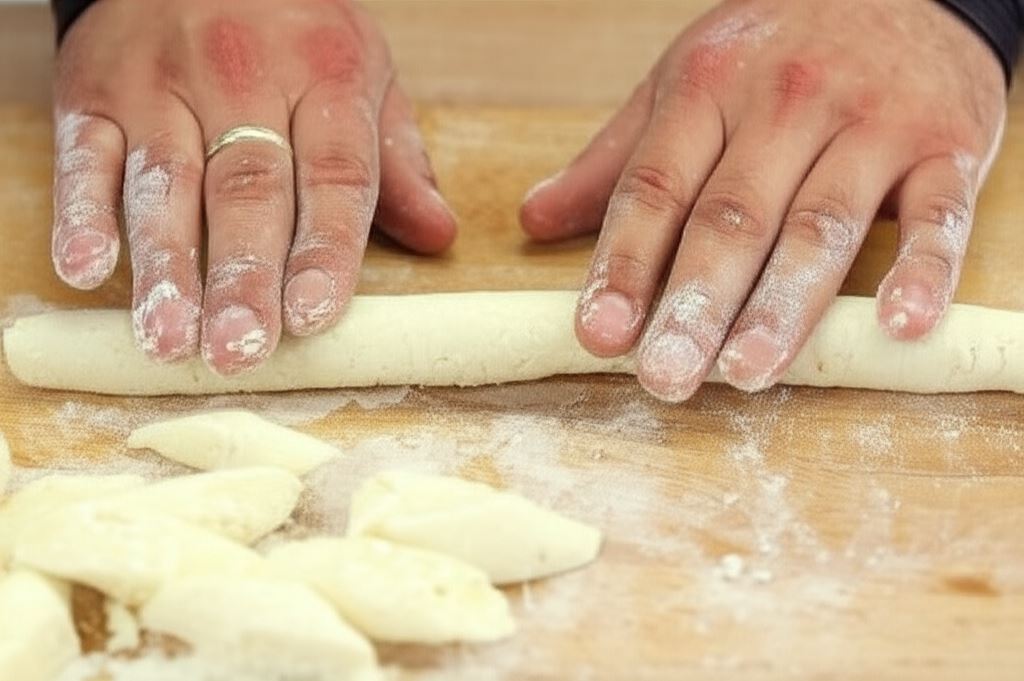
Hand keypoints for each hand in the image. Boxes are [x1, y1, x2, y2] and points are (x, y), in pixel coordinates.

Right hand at [52, 0, 455, 374]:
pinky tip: (87, 270)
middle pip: (247, 190)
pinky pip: (86, 156)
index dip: (325, 250)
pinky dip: (81, 213)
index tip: (315, 316)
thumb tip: (437, 235)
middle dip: (243, 277)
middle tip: (241, 350)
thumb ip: (395, 161)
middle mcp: (244, 78)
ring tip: (171, 338)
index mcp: (325, 78)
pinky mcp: (95, 91)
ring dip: (167, 266)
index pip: (334, 176)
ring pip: (166, 183)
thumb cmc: (295, 31)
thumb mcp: (364, 75)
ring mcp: (162, 85)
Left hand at [520, 0, 1006, 401]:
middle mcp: (785, 104)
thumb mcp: (685, 85)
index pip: (655, 189)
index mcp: (707, 90)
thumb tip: (534, 218)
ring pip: (820, 225)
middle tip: (664, 376)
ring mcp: (870, 123)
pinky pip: (937, 214)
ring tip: (744, 373)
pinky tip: (896, 327)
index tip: (599, 334)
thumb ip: (615, 160)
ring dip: (781, 307)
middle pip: (732, 217)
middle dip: (695, 303)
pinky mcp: (945, 144)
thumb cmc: (776, 49)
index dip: (624, 265)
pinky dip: (923, 271)